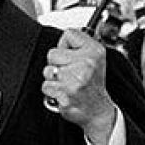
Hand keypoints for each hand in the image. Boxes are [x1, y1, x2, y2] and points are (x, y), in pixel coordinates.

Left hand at [43, 28, 116, 142]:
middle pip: (53, 53)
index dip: (65, 45)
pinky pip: (46, 86)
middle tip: (70, 73)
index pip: (69, 34)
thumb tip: (63, 35)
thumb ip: (79, 43)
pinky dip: (52, 91)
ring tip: (67, 83)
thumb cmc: (93, 84)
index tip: (72, 55)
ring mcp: (76, 81)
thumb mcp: (95, 57)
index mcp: (94, 52)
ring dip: (54, 79)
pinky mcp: (65, 95)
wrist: (98, 110)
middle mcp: (86, 64)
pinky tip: (64, 93)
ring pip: (47, 71)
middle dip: (57, 63)